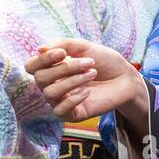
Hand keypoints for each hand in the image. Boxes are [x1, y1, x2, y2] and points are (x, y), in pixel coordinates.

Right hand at [24, 38, 139, 121]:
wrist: (127, 78)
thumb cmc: (105, 62)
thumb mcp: (85, 47)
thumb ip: (63, 44)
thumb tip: (39, 49)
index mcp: (52, 68)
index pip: (31, 66)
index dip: (43, 59)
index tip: (63, 53)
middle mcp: (52, 84)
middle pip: (40, 78)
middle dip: (65, 68)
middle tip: (89, 62)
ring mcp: (61, 100)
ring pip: (50, 93)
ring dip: (73, 81)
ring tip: (93, 73)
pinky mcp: (73, 114)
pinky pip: (60, 110)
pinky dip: (73, 99)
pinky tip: (88, 91)